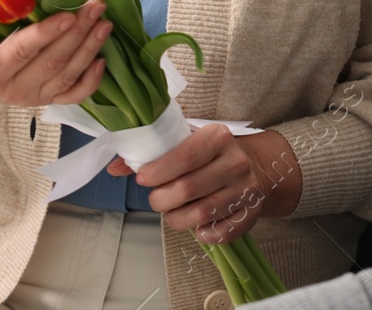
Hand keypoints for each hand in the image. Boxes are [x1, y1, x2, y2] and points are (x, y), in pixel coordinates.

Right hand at [0, 0, 112, 115]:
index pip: (22, 52)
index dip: (45, 34)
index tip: (68, 15)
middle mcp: (15, 91)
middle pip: (52, 60)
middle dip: (78, 32)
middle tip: (96, 5)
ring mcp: (34, 98)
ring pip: (68, 74)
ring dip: (90, 48)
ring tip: (105, 22)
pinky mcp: (47, 101)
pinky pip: (74, 95)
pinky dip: (91, 80)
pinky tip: (103, 58)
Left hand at [106, 127, 301, 243]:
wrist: (256, 167)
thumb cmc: (211, 154)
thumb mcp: (187, 143)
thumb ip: (152, 154)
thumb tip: (115, 167)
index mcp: (218, 137)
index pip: (185, 156)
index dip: (158, 171)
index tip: (143, 178)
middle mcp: (235, 162)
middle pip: (188, 189)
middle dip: (161, 199)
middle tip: (156, 199)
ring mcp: (245, 190)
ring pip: (201, 214)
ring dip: (177, 218)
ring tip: (172, 212)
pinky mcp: (250, 214)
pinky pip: (220, 233)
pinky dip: (202, 234)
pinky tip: (196, 225)